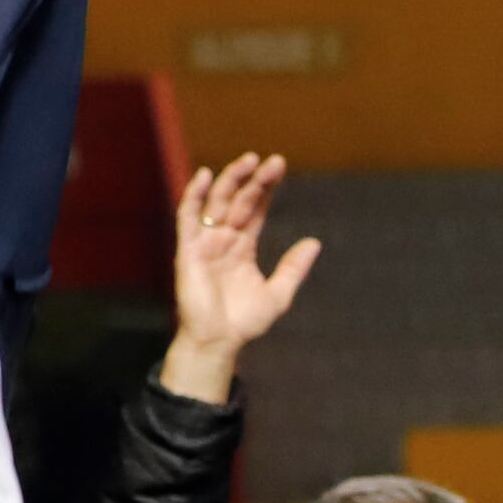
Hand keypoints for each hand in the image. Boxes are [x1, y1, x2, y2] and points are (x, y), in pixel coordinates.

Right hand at [164, 153, 318, 401]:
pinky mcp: (187, 248)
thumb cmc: (243, 321)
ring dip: (231, 180)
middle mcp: (223, 238)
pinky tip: (205, 175)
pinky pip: (187, 215)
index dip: (267, 188)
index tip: (280, 167)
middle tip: (273, 162)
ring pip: (217, 201)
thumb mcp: (277, 294)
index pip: (256, 208)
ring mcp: (204, 241)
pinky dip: (194, 195)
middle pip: (239, 200)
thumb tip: (315, 242)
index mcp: (243, 245)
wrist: (218, 341)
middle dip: (255, 180)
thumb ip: (293, 268)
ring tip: (248, 161)